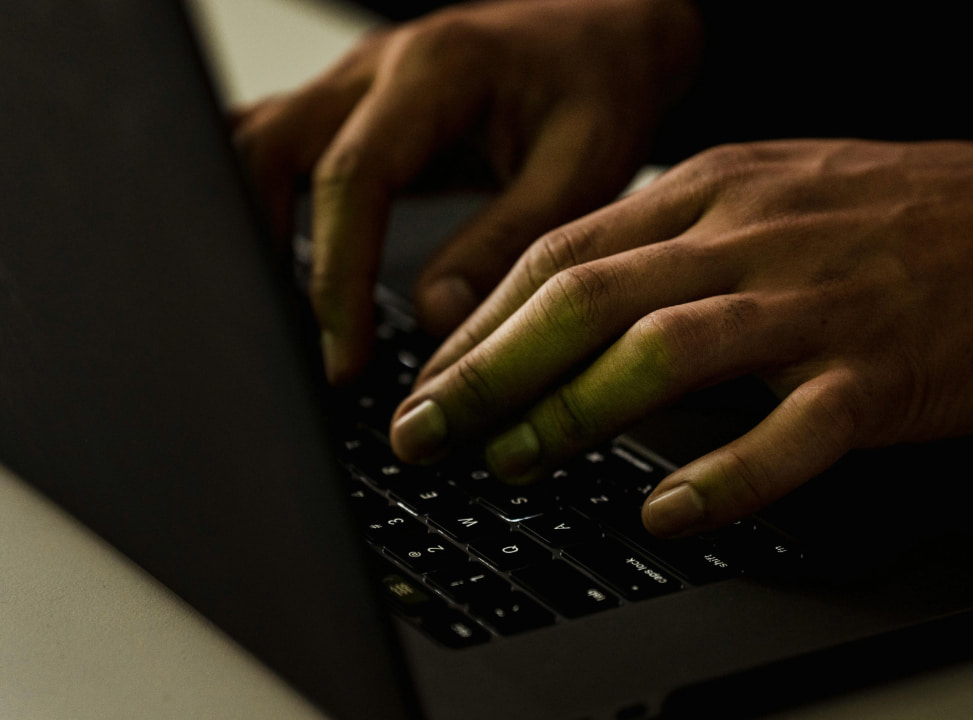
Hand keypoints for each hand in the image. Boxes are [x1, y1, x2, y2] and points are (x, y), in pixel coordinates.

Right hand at [231, 0, 702, 382]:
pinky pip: (281, 146)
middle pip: (267, 148)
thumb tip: (438, 317)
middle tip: (293, 342)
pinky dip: (266, 203)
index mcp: (437, 70)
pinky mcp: (354, 108)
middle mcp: (378, 66)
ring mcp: (356, 82)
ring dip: (255, 226)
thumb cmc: (602, 88)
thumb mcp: (583, 169)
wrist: (605, 38)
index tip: (343, 356)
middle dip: (266, 251)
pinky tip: (280, 264)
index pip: (351, 176)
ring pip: (257, 144)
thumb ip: (509, 242)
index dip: (337, 276)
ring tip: (281, 316)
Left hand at [390, 139, 972, 536]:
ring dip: (574, 413)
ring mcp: (814, 302)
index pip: (563, 252)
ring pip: (666, 351)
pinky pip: (791, 430)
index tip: (428, 378)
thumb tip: (579, 302)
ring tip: (515, 464)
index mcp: (714, 189)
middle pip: (587, 298)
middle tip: (429, 432)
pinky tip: (669, 513)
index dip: (480, 321)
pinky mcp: (879, 370)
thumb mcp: (773, 192)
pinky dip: (724, 476)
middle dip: (490, 369)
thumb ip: (677, 240)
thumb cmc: (904, 213)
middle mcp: (749, 236)